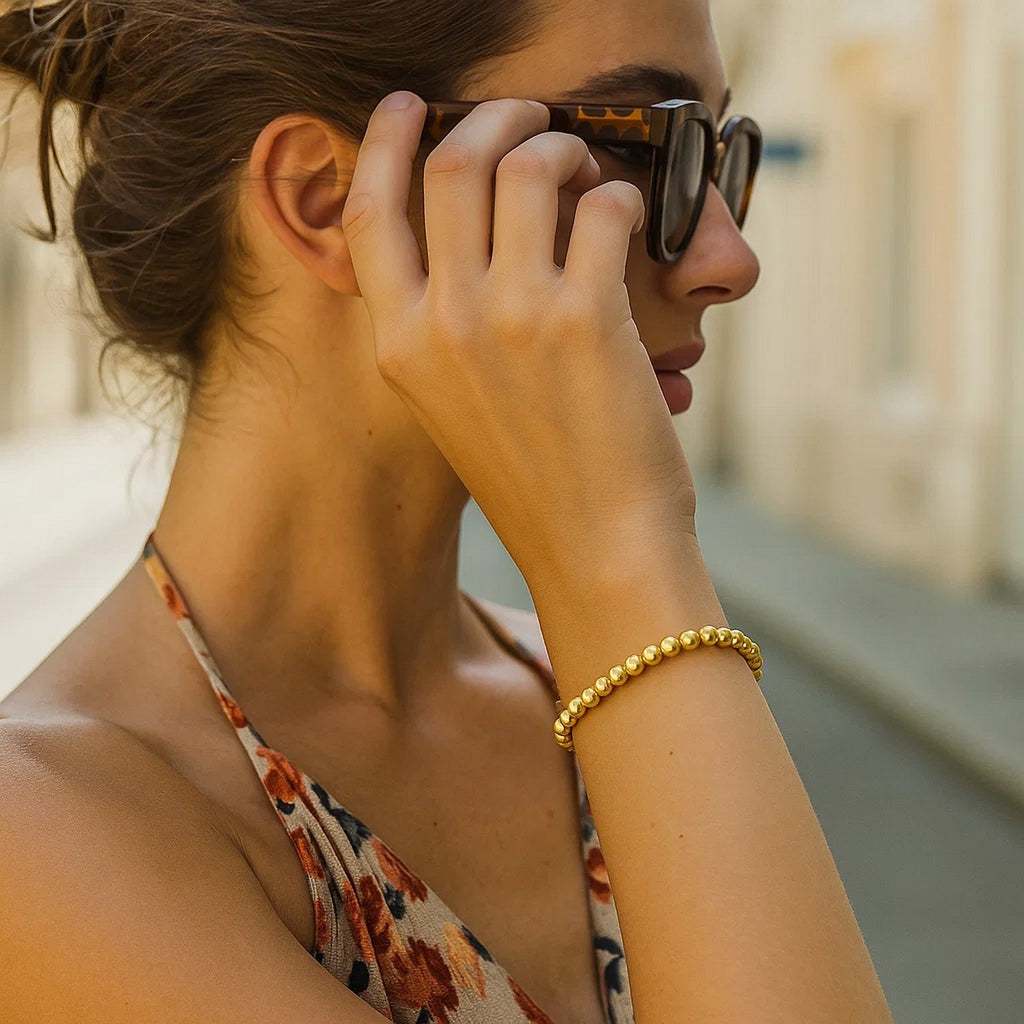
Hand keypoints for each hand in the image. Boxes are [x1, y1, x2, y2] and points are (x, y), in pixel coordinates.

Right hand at [341, 91, 697, 590]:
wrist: (596, 551)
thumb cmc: (535, 482)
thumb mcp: (452, 408)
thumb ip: (439, 329)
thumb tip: (466, 240)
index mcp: (400, 346)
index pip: (368, 213)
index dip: (385, 142)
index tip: (408, 105)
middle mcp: (444, 323)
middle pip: (450, 166)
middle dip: (495, 118)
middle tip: (528, 117)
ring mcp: (512, 317)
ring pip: (528, 167)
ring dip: (564, 147)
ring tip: (585, 170)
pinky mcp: (586, 318)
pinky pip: (602, 208)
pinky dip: (620, 197)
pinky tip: (627, 220)